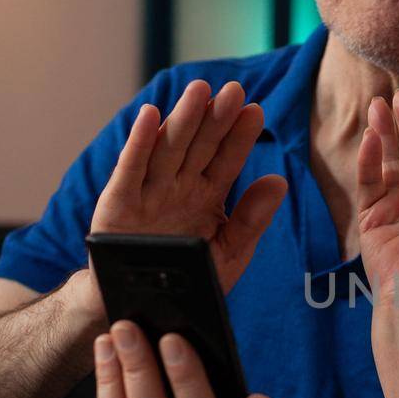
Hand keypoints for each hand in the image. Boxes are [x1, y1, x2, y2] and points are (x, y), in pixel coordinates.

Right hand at [89, 79, 287, 302]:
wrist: (143, 308)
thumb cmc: (188, 277)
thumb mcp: (229, 253)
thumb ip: (252, 219)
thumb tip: (280, 182)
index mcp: (206, 195)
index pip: (227, 160)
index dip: (240, 136)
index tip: (256, 111)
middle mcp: (178, 186)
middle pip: (200, 146)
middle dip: (216, 118)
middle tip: (233, 89)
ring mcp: (149, 191)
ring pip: (168, 149)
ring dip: (183, 119)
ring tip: (200, 91)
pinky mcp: (119, 203)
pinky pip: (130, 169)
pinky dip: (139, 143)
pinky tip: (151, 115)